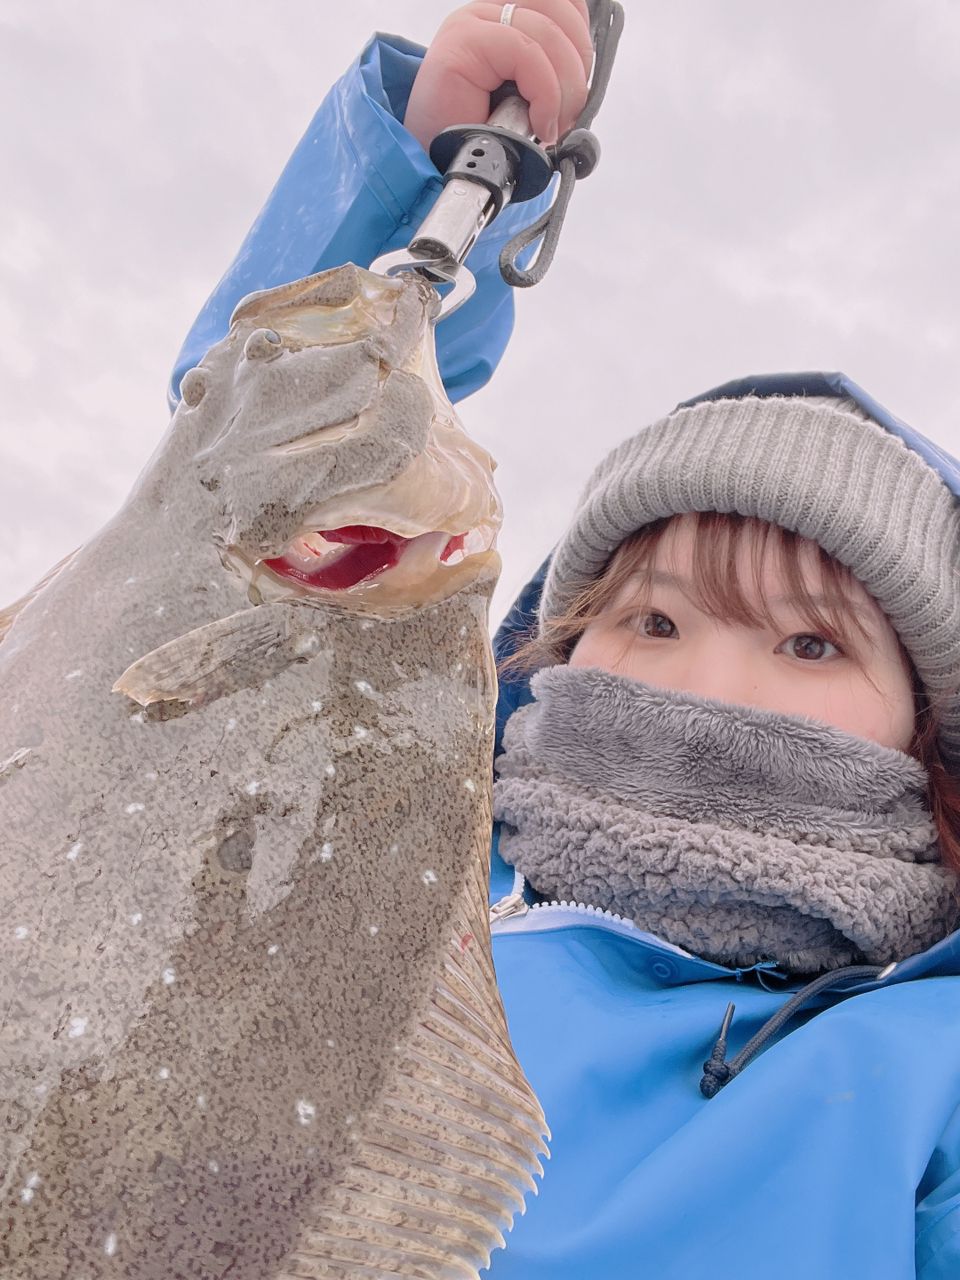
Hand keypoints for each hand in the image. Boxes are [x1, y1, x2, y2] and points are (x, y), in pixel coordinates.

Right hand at [404, 1, 592, 152]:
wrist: (440, 171)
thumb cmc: (482, 142)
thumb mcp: (532, 102)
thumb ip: (555, 75)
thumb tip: (589, 74)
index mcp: (506, 18)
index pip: (563, 3)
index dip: (581, 40)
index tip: (575, 89)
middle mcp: (488, 11)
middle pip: (561, 12)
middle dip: (577, 69)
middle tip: (566, 115)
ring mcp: (473, 22)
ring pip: (549, 32)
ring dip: (563, 90)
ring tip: (549, 126)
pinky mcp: (462, 41)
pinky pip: (527, 51)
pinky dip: (545, 93)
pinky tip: (539, 123)